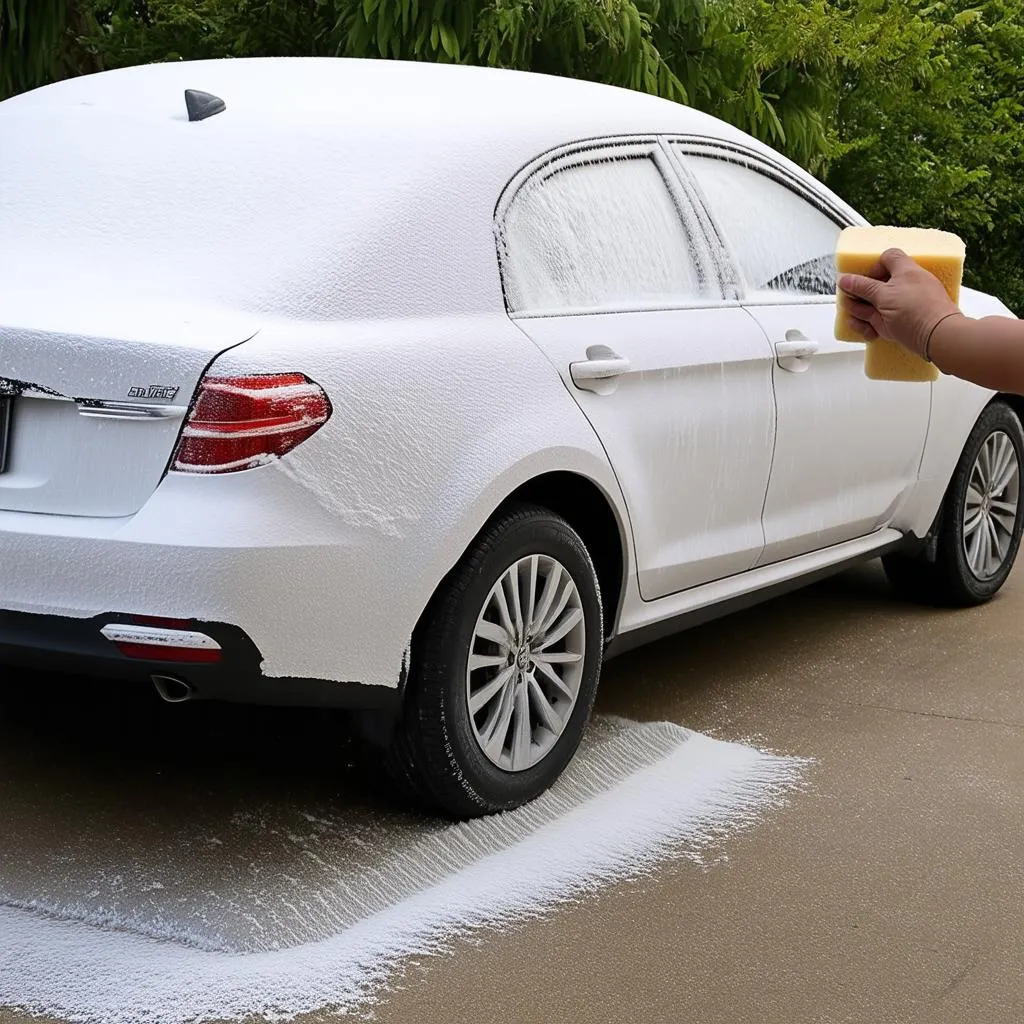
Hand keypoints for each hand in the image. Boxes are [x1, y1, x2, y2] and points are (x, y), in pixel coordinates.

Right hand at [838, 248, 960, 356]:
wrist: (937, 337)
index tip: (864, 280)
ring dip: (862, 313)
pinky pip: (881, 323)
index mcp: (906, 271)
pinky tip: (869, 332)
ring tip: (856, 319)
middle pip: (876, 285)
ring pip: (875, 306)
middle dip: (860, 295)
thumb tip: (844, 279)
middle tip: (850, 301)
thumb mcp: (883, 295)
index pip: (888, 258)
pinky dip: (872, 327)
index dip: (873, 267)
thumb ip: (862, 286)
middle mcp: (906, 286)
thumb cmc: (915, 310)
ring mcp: (904, 306)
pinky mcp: (902, 324)